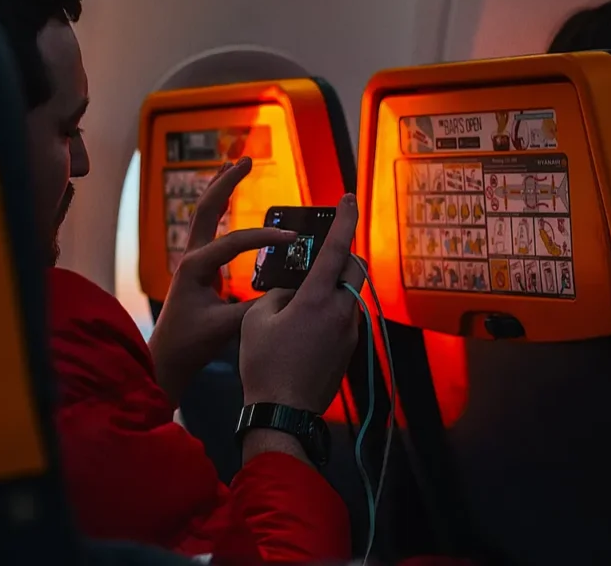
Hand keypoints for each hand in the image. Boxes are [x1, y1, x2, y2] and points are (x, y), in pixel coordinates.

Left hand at [150, 157, 297, 405]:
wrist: (167, 359)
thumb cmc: (191, 344)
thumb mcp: (226, 327)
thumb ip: (256, 309)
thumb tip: (287, 293)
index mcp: (195, 267)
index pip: (234, 241)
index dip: (263, 236)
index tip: (291, 235)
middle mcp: (190, 257)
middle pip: (207, 209)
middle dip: (226, 183)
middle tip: (246, 159)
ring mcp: (192, 260)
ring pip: (204, 215)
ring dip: (220, 190)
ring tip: (235, 166)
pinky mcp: (197, 268)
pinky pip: (210, 230)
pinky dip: (219, 210)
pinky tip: (227, 202)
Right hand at [239, 194, 364, 414]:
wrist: (282, 413)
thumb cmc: (264, 365)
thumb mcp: (257, 318)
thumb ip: (277, 294)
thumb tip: (292, 293)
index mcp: (318, 298)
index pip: (338, 247)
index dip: (345, 218)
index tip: (349, 197)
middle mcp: (341, 311)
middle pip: (352, 269)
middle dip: (340, 255)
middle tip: (318, 254)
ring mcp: (349, 332)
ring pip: (348, 294)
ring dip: (331, 287)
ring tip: (301, 298)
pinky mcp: (349, 349)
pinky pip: (343, 317)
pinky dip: (329, 309)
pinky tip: (304, 324)